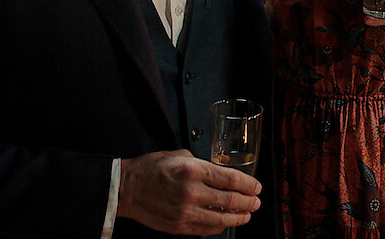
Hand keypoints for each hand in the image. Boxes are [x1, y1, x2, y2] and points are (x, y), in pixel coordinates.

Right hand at [117, 150, 260, 234]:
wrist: (127, 189)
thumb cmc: (151, 169)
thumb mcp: (179, 155)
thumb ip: (203, 164)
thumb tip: (221, 172)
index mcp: (193, 170)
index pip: (232, 179)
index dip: (250, 184)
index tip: (257, 187)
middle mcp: (192, 192)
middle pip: (232, 201)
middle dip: (249, 202)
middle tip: (256, 202)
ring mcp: (186, 212)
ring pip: (223, 219)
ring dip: (239, 217)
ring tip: (247, 214)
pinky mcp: (180, 226)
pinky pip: (208, 228)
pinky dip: (221, 226)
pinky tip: (227, 222)